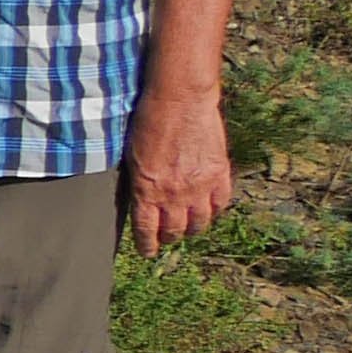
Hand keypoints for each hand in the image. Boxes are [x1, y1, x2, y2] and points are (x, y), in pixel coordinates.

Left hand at [124, 85, 232, 254]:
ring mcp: (200, 186)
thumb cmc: (148, 121)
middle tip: (166, 238)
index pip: (147, 229)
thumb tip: (140, 200)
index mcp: (147, 190)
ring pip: (199, 222)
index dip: (147, 244)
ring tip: (187, 228)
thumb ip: (139, 181)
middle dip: (168, 237)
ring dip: (192, 228)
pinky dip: (214, 211)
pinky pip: (220, 204)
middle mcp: (174, 194)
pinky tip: (208, 212)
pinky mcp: (220, 174)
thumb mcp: (132, 156)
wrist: (180, 100)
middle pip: (174, 229)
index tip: (147, 252)